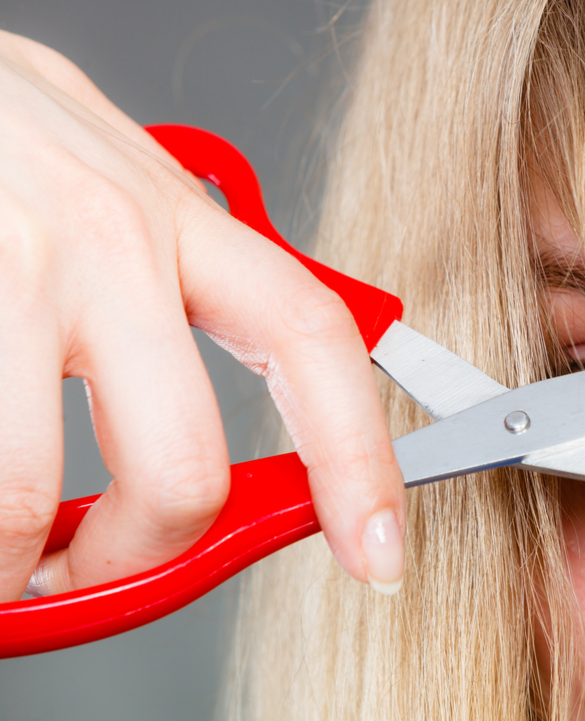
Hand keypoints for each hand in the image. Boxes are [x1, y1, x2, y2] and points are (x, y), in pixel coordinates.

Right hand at [0, 31, 405, 600]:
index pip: (313, 340)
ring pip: (25, 495)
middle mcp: (112, 237)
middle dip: (135, 559)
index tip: (380, 549)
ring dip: (5, 555)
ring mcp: (17, 265)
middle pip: (185, 470)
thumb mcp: (89, 178)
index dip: (360, 458)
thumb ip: (150, 282)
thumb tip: (164, 415)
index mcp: (175, 214)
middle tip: (81, 573)